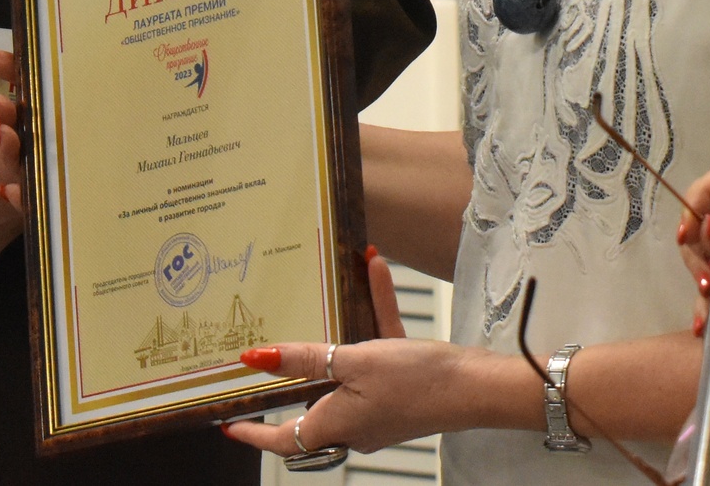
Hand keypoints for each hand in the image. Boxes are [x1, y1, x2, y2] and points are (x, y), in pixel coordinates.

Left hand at [223, 248, 498, 457]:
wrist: (479, 386)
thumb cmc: (420, 383)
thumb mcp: (356, 361)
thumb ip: (306, 358)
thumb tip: (259, 358)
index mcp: (336, 424)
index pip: (282, 438)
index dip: (254, 433)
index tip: (230, 425)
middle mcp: (353, 420)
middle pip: (311, 399)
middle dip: (293, 371)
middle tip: (268, 354)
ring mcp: (379, 403)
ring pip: (346, 364)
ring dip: (340, 326)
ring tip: (327, 289)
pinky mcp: (402, 383)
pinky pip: (379, 346)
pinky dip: (375, 313)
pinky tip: (375, 270)